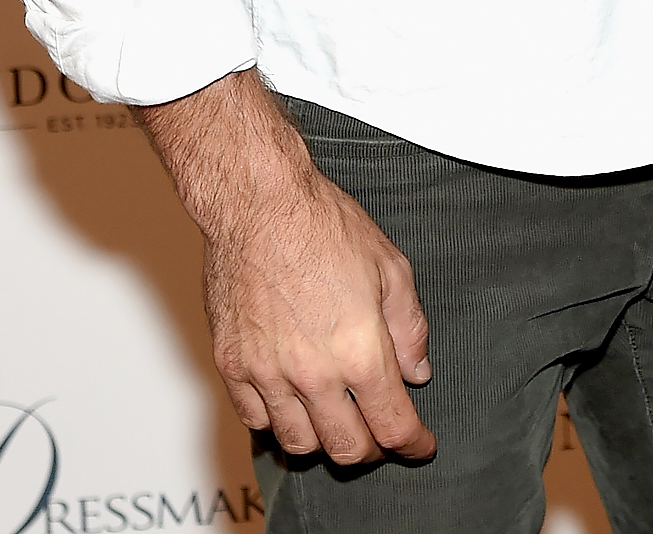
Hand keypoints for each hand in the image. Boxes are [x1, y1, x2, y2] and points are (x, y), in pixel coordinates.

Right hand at [139, 71, 433, 463]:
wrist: (258, 203)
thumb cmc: (322, 223)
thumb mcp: (391, 266)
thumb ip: (409, 327)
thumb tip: (417, 371)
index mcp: (359, 350)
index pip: (393, 425)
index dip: (413, 443)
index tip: (420, 445)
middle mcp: (312, 372)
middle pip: (346, 449)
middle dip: (372, 449)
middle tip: (381, 433)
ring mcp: (267, 374)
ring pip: (299, 443)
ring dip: (324, 439)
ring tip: (337, 419)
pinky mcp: (232, 366)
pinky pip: (256, 420)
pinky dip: (277, 422)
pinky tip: (292, 402)